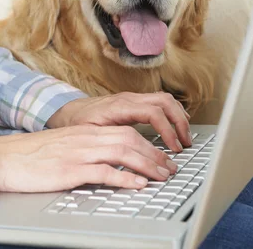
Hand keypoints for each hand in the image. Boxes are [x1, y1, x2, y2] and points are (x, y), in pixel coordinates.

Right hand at [0, 125, 178, 191]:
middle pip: (130, 140)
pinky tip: (136, 185)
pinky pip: (104, 171)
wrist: (2, 158)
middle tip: (170, 169)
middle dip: (154, 155)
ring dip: (147, 165)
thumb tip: (105, 163)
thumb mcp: (61, 147)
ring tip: (162, 177)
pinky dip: (124, 178)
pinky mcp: (69, 169)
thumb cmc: (28, 156)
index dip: (148, 145)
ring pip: (123, 152)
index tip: (161, 158)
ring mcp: (78, 153)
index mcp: (83, 132)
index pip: (124, 132)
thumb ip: (83, 151)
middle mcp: (84, 138)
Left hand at [46, 92, 191, 151]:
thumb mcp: (88, 134)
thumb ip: (107, 142)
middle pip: (165, 102)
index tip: (173, 148)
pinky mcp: (134, 101)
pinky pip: (159, 101)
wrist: (67, 111)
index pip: (153, 112)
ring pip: (165, 99)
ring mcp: (132, 98)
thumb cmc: (76, 123)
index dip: (167, 130)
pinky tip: (176, 126)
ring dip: (179, 117)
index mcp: (119, 106)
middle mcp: (128, 98)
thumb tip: (127, 155)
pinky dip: (172, 113)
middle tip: (185, 144)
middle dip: (179, 122)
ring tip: (184, 137)